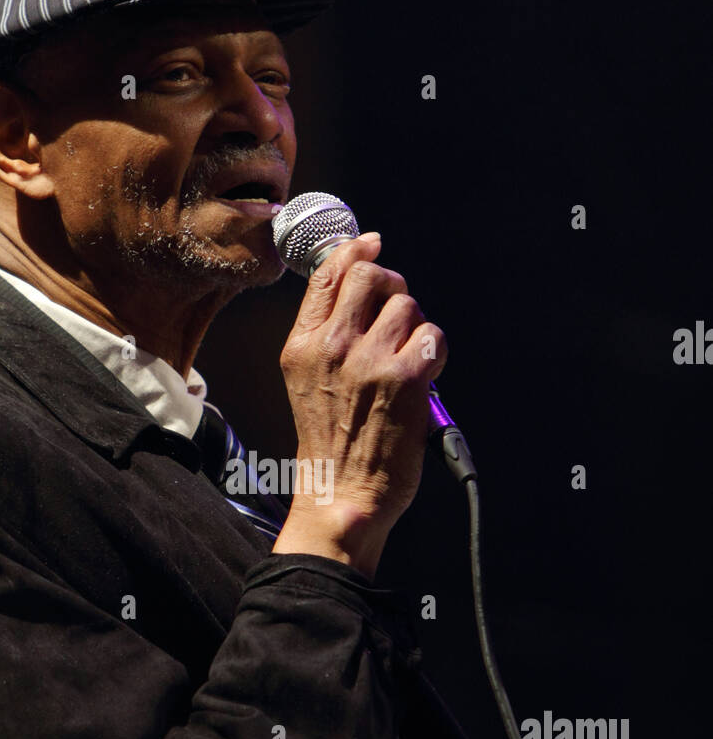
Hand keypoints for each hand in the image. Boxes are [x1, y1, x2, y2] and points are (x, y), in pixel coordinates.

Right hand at [273, 232, 445, 577]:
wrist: (342, 494)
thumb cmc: (329, 442)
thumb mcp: (306, 380)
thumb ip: (325, 332)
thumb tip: (358, 277)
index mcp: (302, 346)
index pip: (330, 273)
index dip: (356, 250)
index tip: (371, 245)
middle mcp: (332, 347)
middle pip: (374, 275)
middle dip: (393, 288)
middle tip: (396, 319)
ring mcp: (369, 361)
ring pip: (408, 305)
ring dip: (416, 330)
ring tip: (406, 363)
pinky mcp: (406, 378)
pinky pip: (434, 336)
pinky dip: (435, 354)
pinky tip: (422, 379)